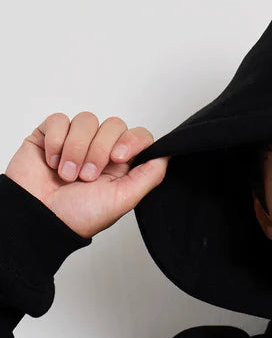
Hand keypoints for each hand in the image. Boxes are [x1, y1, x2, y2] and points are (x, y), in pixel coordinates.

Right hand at [4, 112, 168, 238]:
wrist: (40, 217)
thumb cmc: (79, 216)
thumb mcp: (123, 200)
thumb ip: (148, 177)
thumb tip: (166, 155)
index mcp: (122, 165)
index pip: (139, 136)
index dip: (132, 140)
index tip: (118, 158)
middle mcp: (101, 149)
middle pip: (114, 124)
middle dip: (99, 150)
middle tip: (87, 177)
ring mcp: (76, 140)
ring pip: (87, 120)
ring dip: (76, 150)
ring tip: (67, 175)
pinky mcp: (51, 134)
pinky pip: (59, 120)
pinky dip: (56, 142)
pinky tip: (52, 162)